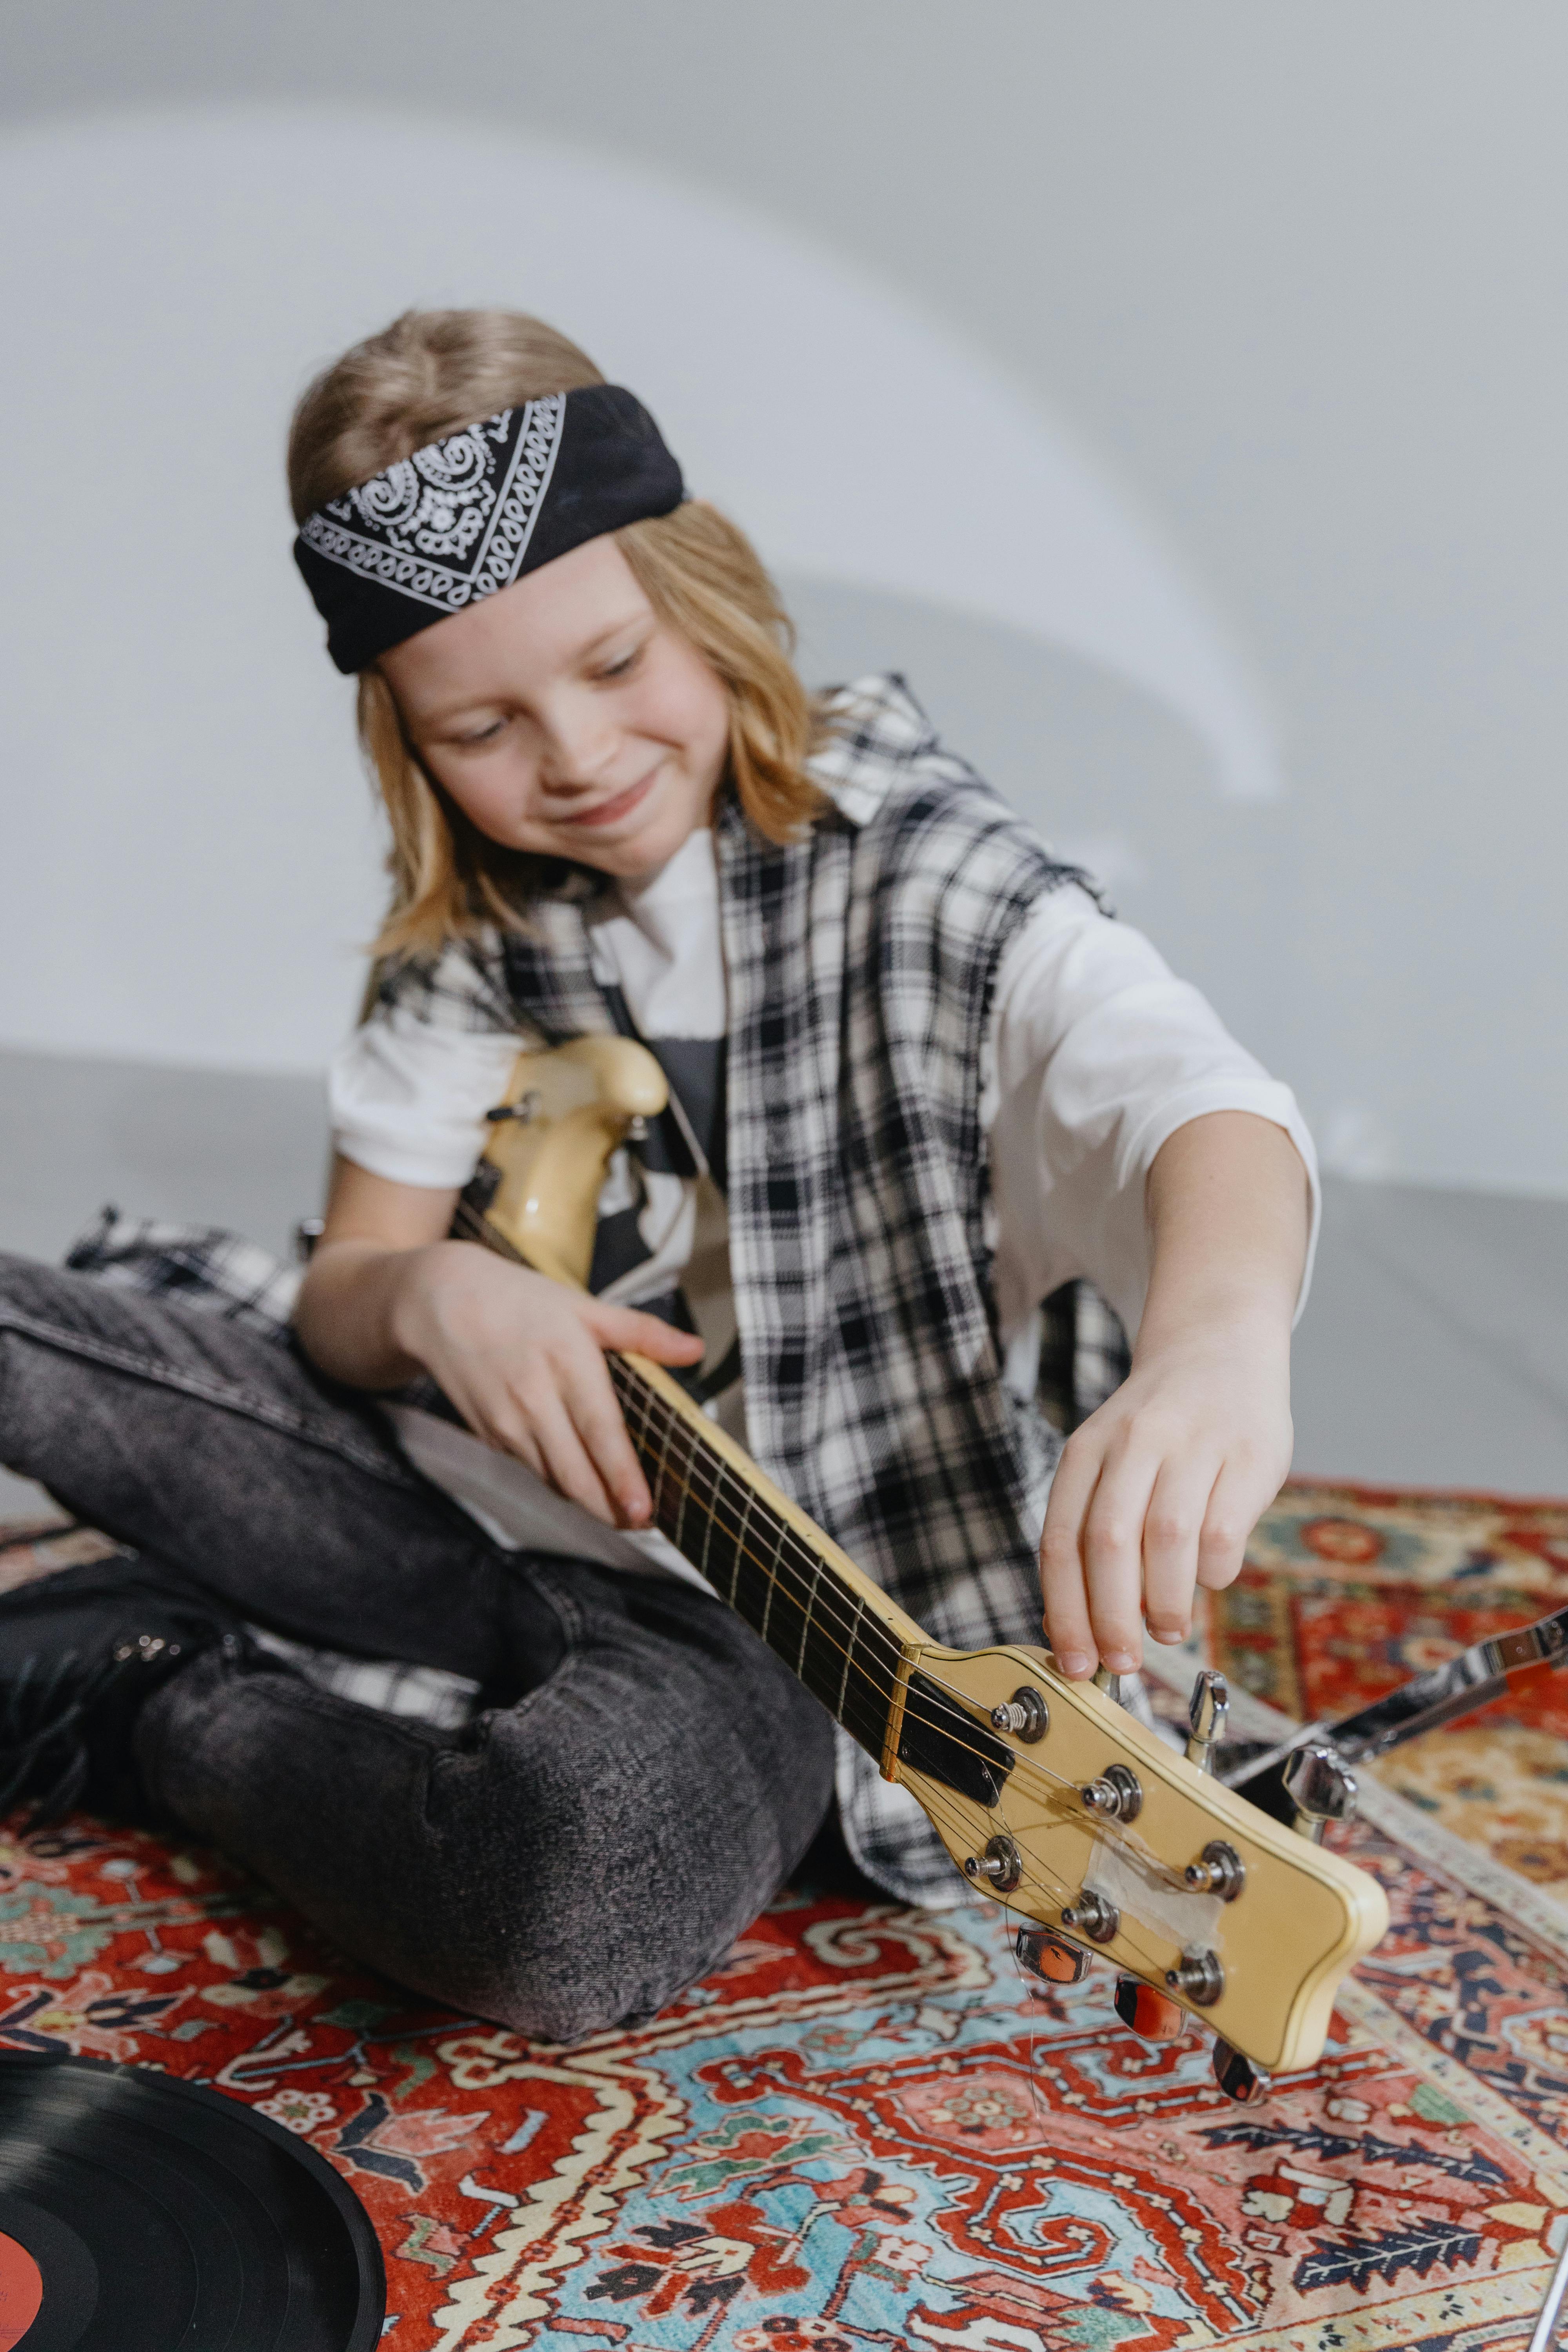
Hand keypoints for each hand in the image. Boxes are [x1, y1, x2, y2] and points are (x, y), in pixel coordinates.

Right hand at [391, 1242, 703, 1528]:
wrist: (439, 1304)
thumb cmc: (519, 1302)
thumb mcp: (584, 1306)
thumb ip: (642, 1333)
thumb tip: (695, 1350)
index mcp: (567, 1362)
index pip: (600, 1431)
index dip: (622, 1477)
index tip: (643, 1510)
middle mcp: (535, 1399)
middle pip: (574, 1473)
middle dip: (608, 1508)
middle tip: (640, 1523)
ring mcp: (507, 1422)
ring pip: (553, 1479)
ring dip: (586, 1499)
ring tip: (618, 1509)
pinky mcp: (490, 1435)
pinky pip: (532, 1468)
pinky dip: (558, 1479)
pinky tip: (579, 1478)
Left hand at [1037, 1319, 1292, 1678]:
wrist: (1219, 1348)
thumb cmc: (1159, 1432)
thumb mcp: (1109, 1466)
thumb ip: (1089, 1534)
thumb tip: (1071, 1626)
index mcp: (1087, 1450)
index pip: (1061, 1541)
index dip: (1066, 1612)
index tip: (1076, 1665)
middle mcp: (1134, 1441)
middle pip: (1108, 1543)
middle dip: (1111, 1619)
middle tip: (1124, 1662)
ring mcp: (1193, 1442)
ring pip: (1167, 1538)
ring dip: (1165, 1602)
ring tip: (1167, 1629)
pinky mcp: (1248, 1453)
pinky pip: (1224, 1530)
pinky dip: (1214, 1571)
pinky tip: (1210, 1576)